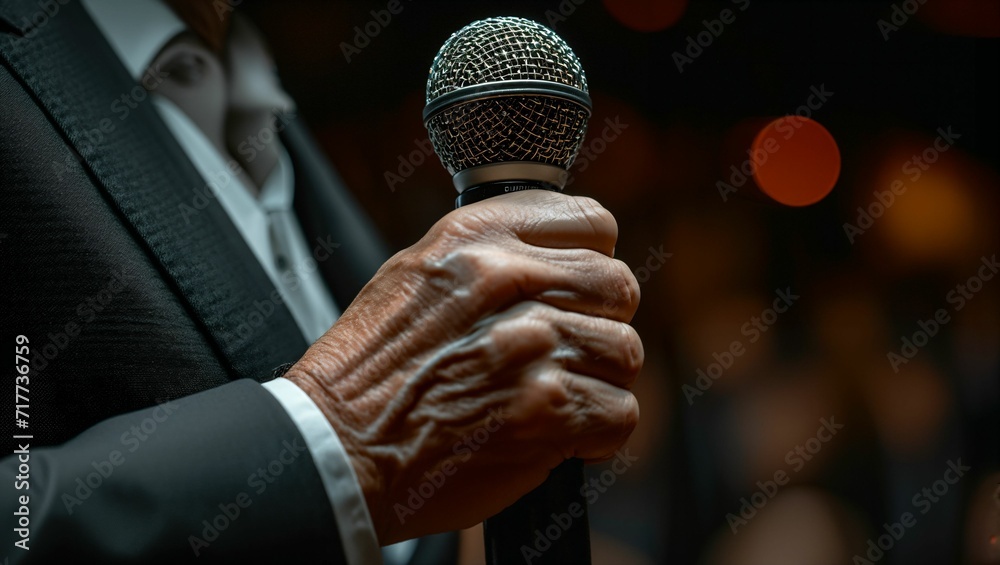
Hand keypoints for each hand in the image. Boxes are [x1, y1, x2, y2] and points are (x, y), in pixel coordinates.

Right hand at [286, 190, 641, 544]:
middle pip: (618, 286)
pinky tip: (557, 433)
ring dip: (600, 380)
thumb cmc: (370, 370)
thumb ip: (492, 257)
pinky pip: (620, 413)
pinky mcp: (547, 412)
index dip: (593, 260)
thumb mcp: (415, 274)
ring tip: (557, 396)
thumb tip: (559, 262)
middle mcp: (508, 283)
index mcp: (476, 239)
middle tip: (569, 350)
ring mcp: (532, 347)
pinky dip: (597, 432)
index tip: (579, 289)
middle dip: (601, 322)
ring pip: (625, 351)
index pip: (591, 222)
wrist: (335, 445)